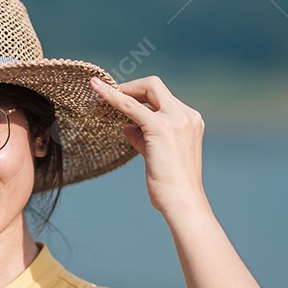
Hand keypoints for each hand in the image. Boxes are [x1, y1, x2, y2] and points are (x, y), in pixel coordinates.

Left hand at [90, 74, 205, 215]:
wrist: (182, 201)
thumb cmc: (171, 186)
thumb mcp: (156, 155)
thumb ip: (143, 138)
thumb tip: (126, 127)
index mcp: (190, 120)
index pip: (162, 98)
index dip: (140, 97)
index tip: (121, 100)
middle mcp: (186, 115)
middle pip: (155, 86)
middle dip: (131, 88)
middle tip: (110, 95)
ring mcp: (176, 119)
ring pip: (146, 89)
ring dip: (122, 91)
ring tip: (99, 95)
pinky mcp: (160, 127)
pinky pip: (130, 105)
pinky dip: (112, 96)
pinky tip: (97, 90)